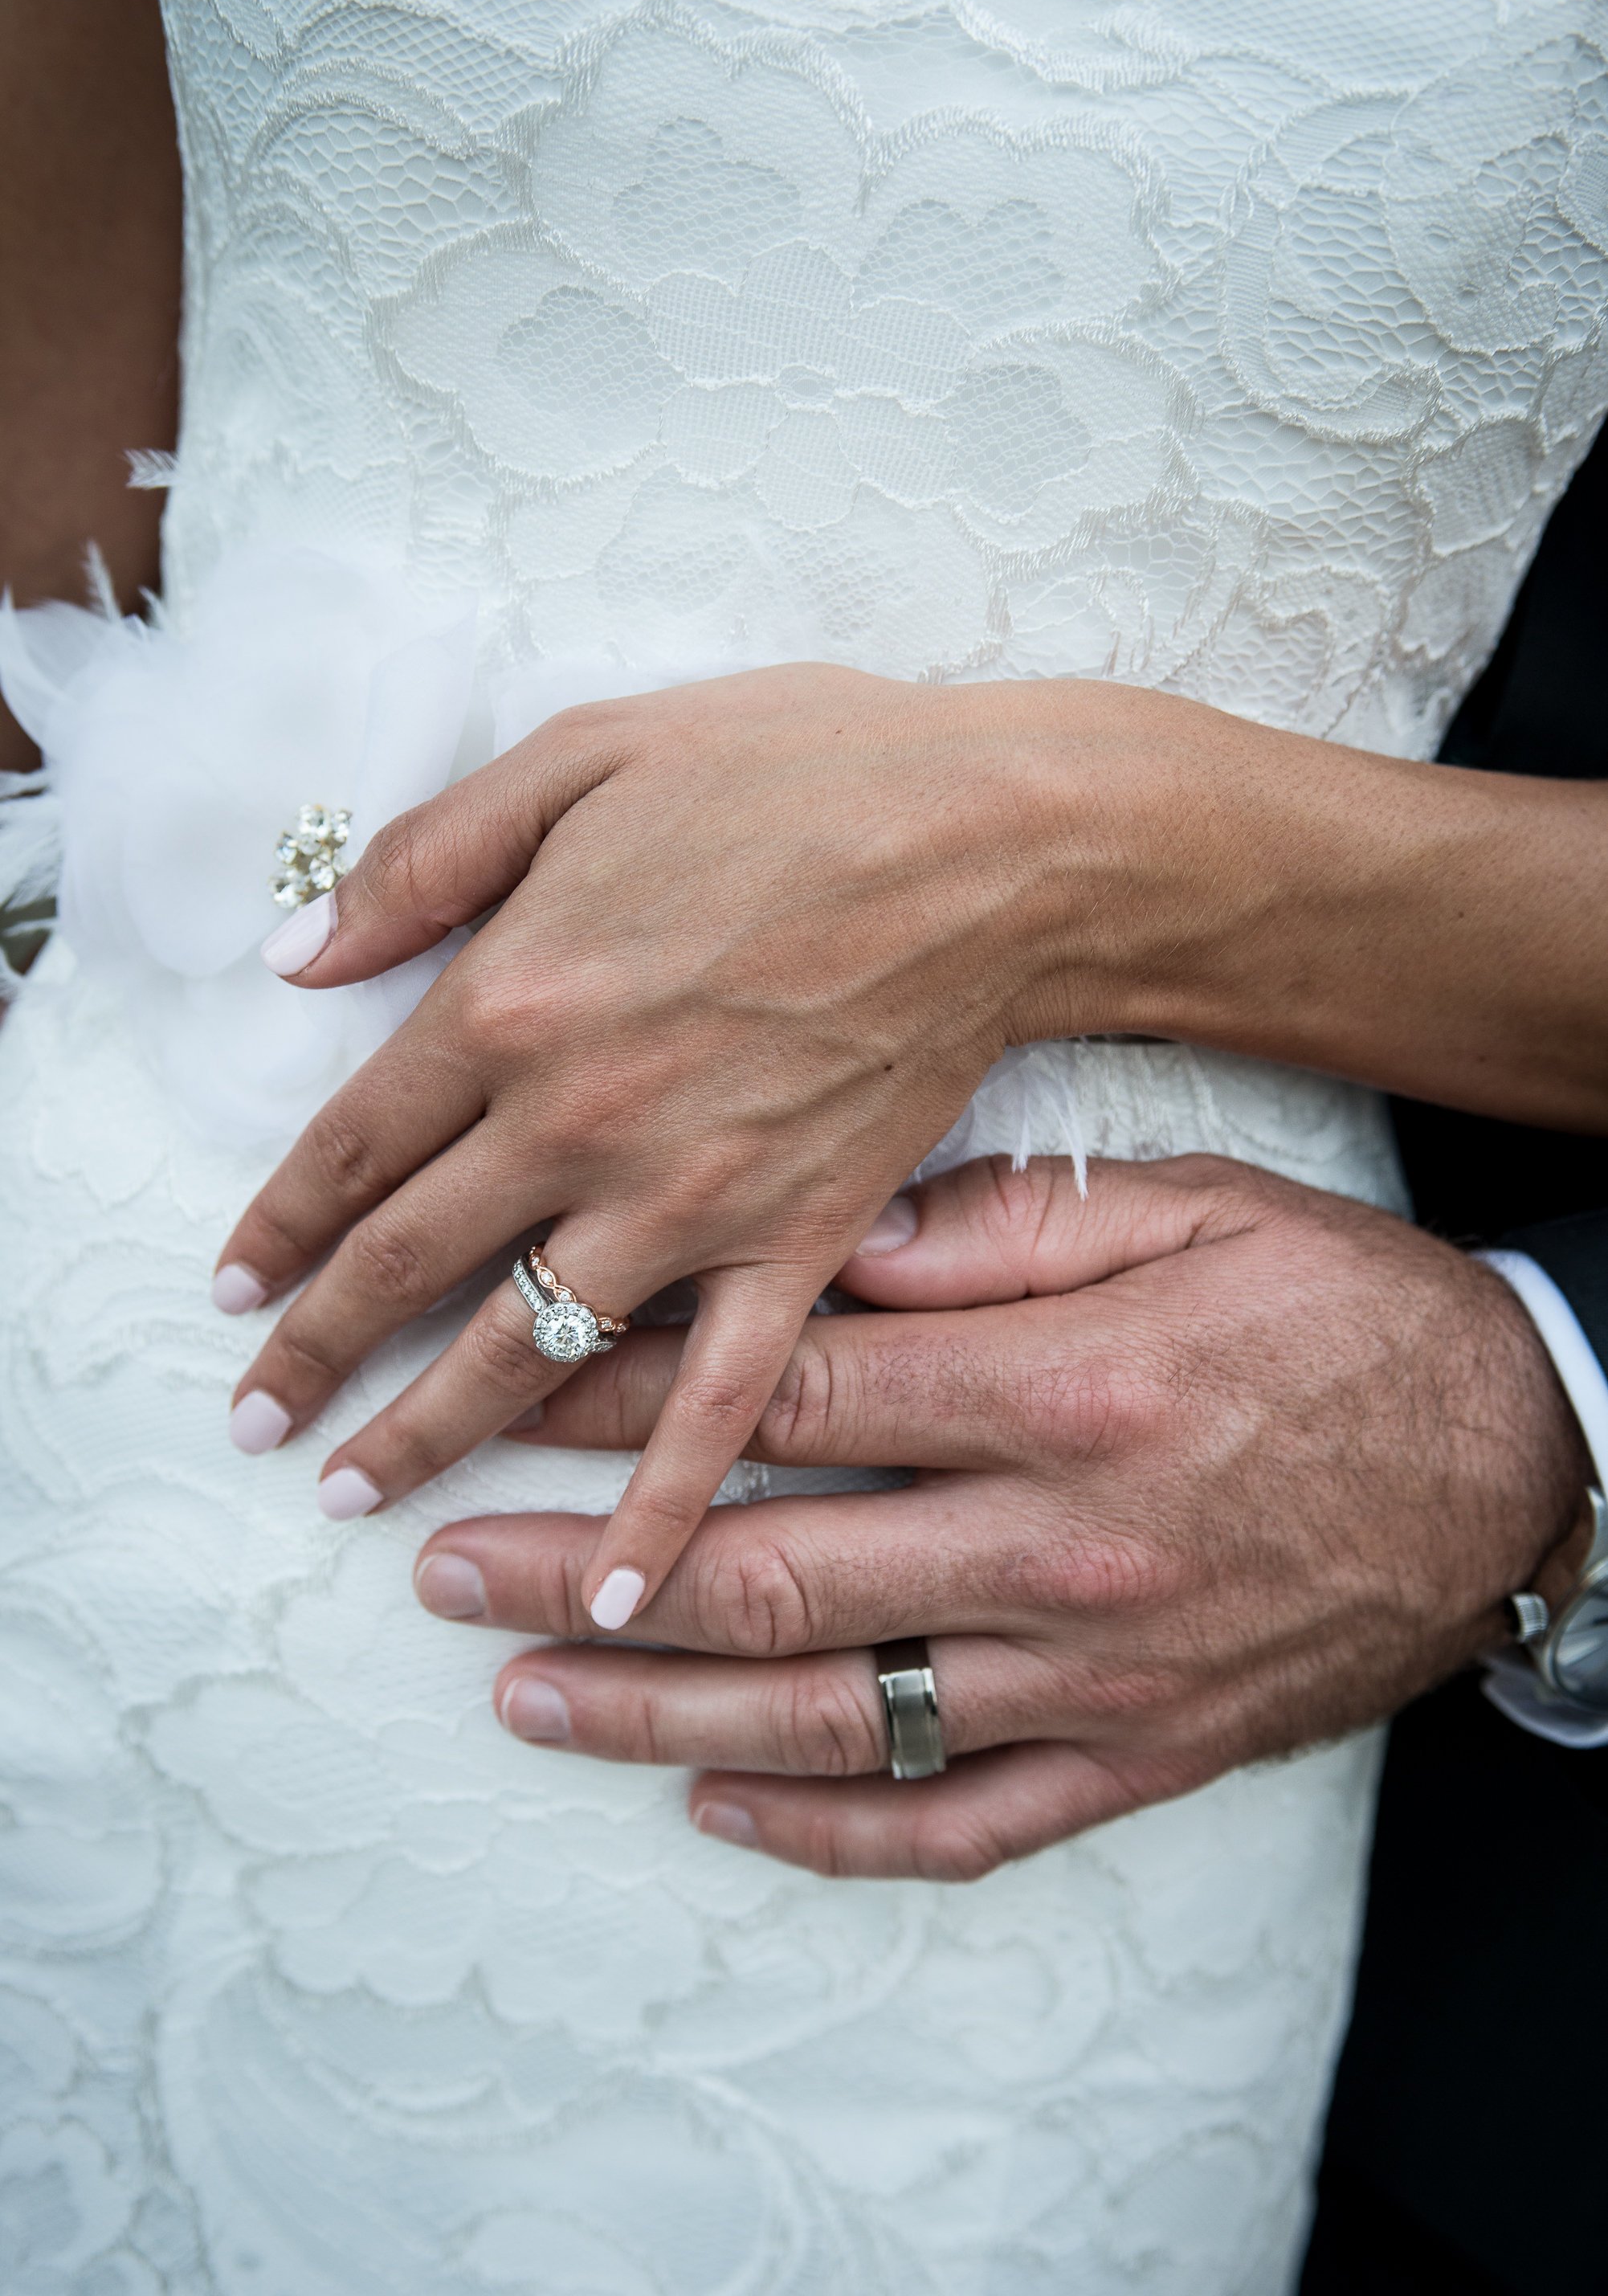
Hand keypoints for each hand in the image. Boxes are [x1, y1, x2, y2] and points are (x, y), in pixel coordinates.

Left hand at [215, 662, 1125, 1617]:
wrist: (994, 842)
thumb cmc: (796, 772)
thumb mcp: (579, 755)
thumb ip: (425, 860)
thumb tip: (297, 952)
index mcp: (512, 997)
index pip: (352, 1145)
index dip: (279, 1228)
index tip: (232, 1294)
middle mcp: (577, 1120)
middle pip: (410, 1262)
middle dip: (316, 1353)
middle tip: (255, 1423)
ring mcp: (690, 1200)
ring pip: (525, 1348)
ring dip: (427, 1432)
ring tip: (354, 1498)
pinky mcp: (801, 1244)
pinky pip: (718, 1400)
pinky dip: (665, 1501)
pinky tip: (618, 1591)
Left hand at [409, 1154, 1588, 1878]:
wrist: (1517, 1466)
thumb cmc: (1344, 1316)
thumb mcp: (1197, 1206)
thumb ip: (1007, 1223)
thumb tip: (835, 1233)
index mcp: (1061, 1391)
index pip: (787, 1393)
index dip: (625, 1394)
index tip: (508, 1384)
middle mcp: (1057, 1548)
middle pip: (770, 1568)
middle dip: (583, 1571)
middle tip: (440, 1564)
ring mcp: (1092, 1676)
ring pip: (834, 1713)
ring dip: (655, 1706)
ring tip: (516, 1693)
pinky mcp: (1136, 1757)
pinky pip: (958, 1827)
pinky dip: (828, 1830)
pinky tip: (716, 1805)